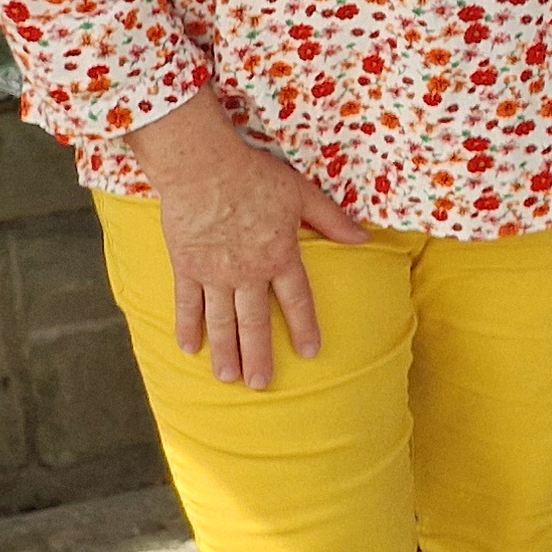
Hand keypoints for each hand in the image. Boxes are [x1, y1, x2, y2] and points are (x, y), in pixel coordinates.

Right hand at [126, 103, 370, 389]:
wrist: (202, 166)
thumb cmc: (255, 176)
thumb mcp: (302, 194)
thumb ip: (332, 221)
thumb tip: (365, 239)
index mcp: (280, 256)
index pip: (297, 300)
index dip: (305, 327)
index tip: (311, 352)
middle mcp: (248, 272)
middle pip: (254, 322)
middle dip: (259, 356)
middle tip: (261, 385)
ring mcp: (214, 273)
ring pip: (221, 321)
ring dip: (225, 352)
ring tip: (229, 378)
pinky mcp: (186, 266)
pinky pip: (187, 304)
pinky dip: (187, 327)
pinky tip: (189, 349)